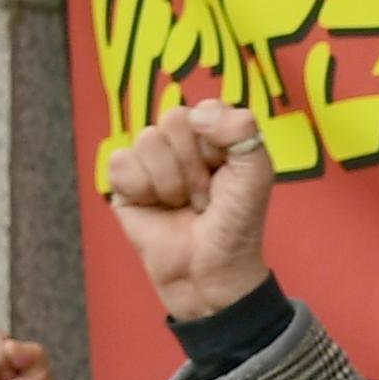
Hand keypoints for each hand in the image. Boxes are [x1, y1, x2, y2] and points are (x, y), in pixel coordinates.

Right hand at [105, 98, 276, 322]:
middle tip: (204, 196)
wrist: (210, 269)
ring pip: (148, 140)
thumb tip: (197, 115)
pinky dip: (143, 190)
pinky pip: (121, 162)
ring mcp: (149, 158)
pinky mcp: (123, 180)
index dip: (216, 143)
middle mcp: (179, 141)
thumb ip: (242, 131)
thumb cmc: (235, 224)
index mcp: (213, 133)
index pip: (205, 109)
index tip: (225, 172)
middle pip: (173, 119)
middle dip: (194, 166)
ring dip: (172, 182)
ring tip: (184, 204)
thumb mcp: (257, 175)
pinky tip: (157, 207)